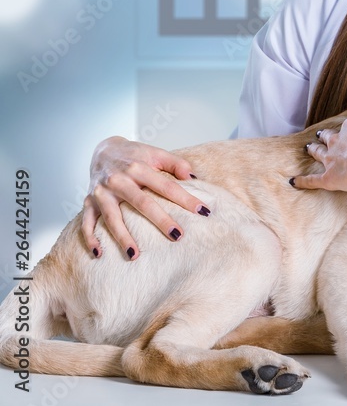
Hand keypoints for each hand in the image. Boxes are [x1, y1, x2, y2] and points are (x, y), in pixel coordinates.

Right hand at [83, 136, 207, 259]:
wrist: (103, 150)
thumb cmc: (134, 155)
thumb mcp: (156, 153)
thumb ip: (176, 164)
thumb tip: (193, 179)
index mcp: (138, 168)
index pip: (166, 186)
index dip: (185, 199)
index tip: (203, 212)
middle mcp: (118, 180)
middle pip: (141, 203)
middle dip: (160, 220)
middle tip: (177, 236)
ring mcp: (102, 193)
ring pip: (112, 218)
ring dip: (122, 237)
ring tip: (135, 255)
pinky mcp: (89, 202)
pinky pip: (86, 223)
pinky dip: (90, 239)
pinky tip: (99, 254)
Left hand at [292, 114, 346, 192]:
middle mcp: (338, 141)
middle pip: (329, 136)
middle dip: (325, 135)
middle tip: (321, 134)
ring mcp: (331, 159)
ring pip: (318, 152)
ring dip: (312, 149)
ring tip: (308, 147)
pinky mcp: (328, 178)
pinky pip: (312, 180)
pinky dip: (302, 181)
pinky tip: (293, 182)